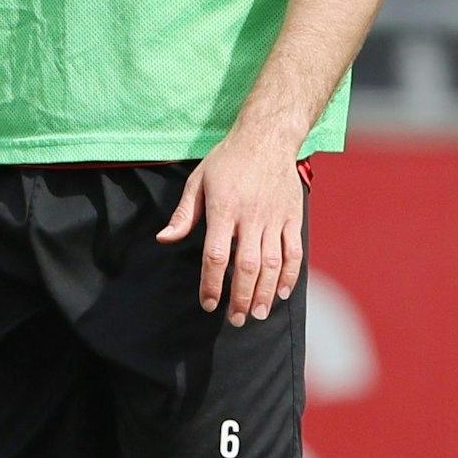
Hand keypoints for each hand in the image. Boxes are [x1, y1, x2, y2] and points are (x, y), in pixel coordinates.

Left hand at [156, 132, 305, 326]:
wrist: (266, 137)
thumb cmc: (227, 160)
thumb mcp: (198, 181)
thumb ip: (183, 214)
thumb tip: (164, 239)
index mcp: (223, 208)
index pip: (216, 255)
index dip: (211, 283)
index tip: (208, 303)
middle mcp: (250, 216)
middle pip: (246, 266)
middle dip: (239, 297)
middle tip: (234, 319)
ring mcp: (274, 217)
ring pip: (271, 264)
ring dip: (264, 293)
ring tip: (255, 314)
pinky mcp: (293, 217)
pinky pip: (294, 252)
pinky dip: (289, 276)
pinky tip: (280, 292)